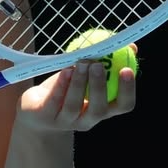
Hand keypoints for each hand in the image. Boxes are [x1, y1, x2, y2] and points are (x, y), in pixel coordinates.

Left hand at [16, 45, 136, 132]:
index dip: (128, 90)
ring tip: (81, 62)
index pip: (123, 105)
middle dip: (99, 87)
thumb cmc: (67, 89)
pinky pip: (54, 101)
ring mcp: (65, 121)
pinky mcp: (45, 116)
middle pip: (98, 109)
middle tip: (98, 65)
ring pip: (74, 105)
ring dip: (79, 83)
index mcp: (103, 109)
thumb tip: (132, 46)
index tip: (127, 69)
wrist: (36, 110)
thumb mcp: (87, 76)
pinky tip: (65, 70)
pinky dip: (61, 85)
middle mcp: (87, 119)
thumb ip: (107, 62)